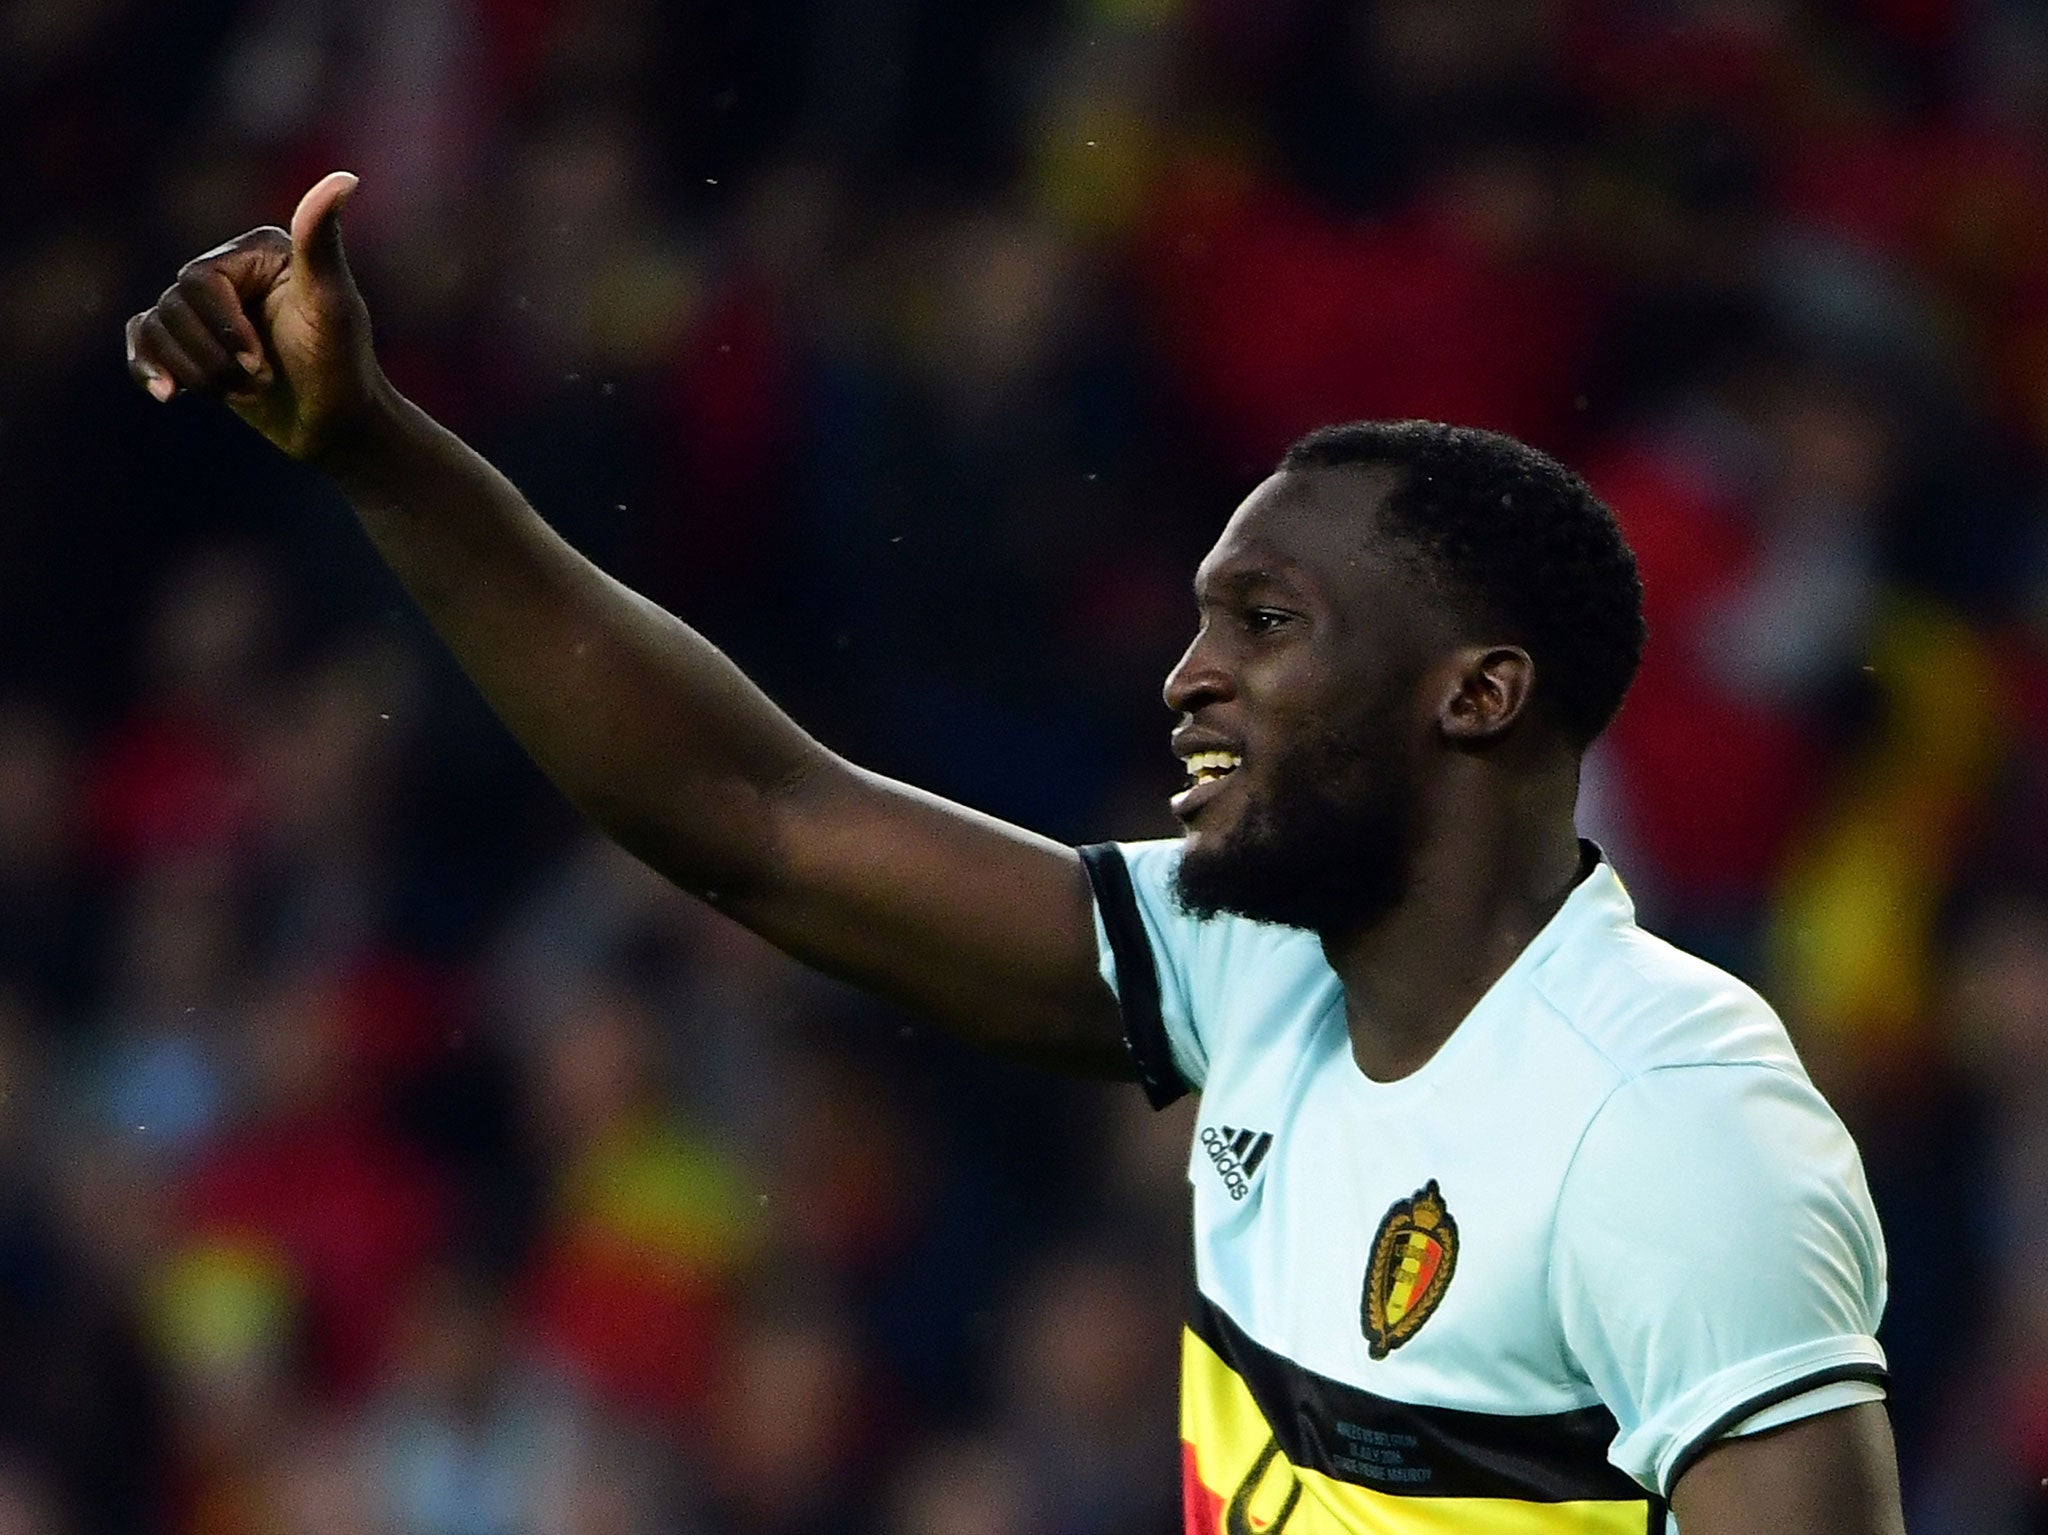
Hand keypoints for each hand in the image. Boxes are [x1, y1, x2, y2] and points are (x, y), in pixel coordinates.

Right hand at [124, 171, 388, 460]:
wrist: (339, 424)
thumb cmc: (342, 364)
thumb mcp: (332, 303)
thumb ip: (322, 240)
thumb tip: (345, 177)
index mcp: (256, 250)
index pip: (200, 281)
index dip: (223, 328)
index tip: (260, 364)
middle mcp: (227, 271)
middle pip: (174, 308)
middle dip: (215, 358)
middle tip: (263, 379)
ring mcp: (206, 308)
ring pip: (157, 330)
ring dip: (201, 375)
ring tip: (247, 390)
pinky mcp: (192, 341)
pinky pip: (143, 340)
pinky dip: (149, 367)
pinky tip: (167, 395)